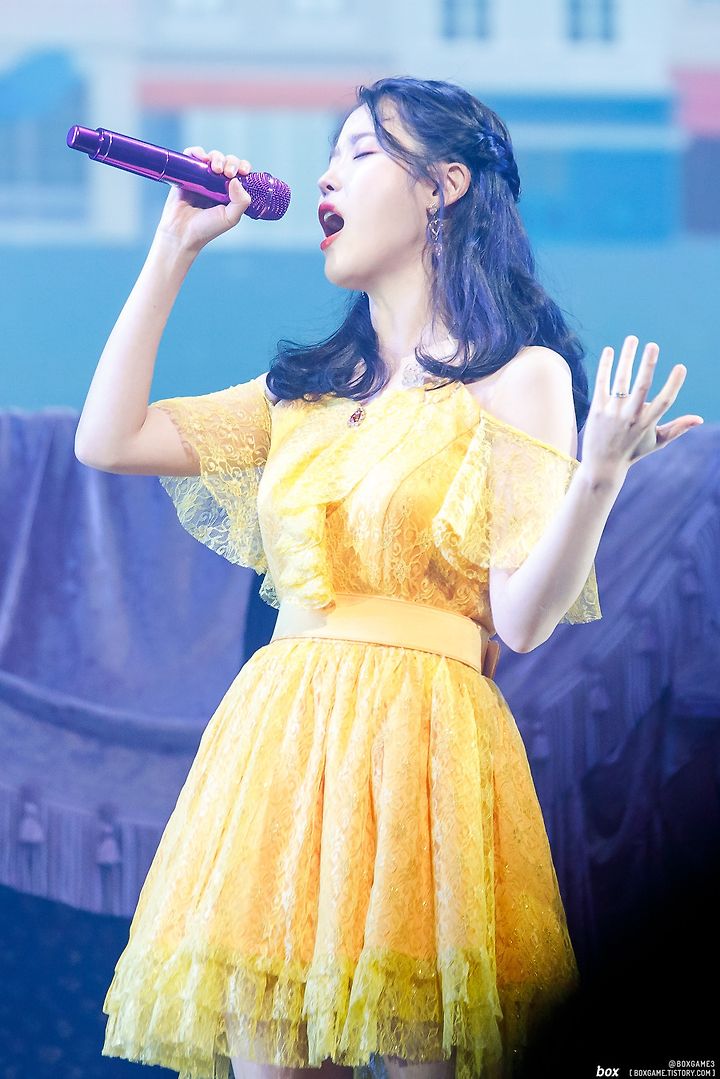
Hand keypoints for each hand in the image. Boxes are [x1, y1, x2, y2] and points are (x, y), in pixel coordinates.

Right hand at [154, 146, 251, 253]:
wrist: (181, 233)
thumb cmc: (206, 229)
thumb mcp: (230, 218)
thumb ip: (241, 202)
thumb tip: (237, 179)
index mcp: (230, 192)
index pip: (241, 173)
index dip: (243, 167)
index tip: (243, 172)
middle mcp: (217, 183)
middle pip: (228, 161)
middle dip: (230, 162)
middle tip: (227, 173)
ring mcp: (201, 177)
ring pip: (212, 157)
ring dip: (216, 157)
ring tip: (215, 168)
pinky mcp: (186, 174)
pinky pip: (192, 155)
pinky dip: (197, 152)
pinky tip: (202, 158)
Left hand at [581, 336, 703, 483]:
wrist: (602, 466)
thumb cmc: (633, 452)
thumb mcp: (657, 442)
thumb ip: (678, 428)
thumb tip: (699, 419)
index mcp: (647, 423)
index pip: (665, 401)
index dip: (674, 384)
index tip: (681, 367)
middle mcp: (630, 417)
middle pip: (641, 386)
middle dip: (647, 365)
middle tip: (653, 345)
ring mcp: (612, 412)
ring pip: (620, 380)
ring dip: (627, 357)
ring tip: (633, 338)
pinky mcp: (597, 410)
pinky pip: (602, 383)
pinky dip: (605, 366)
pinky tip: (609, 350)